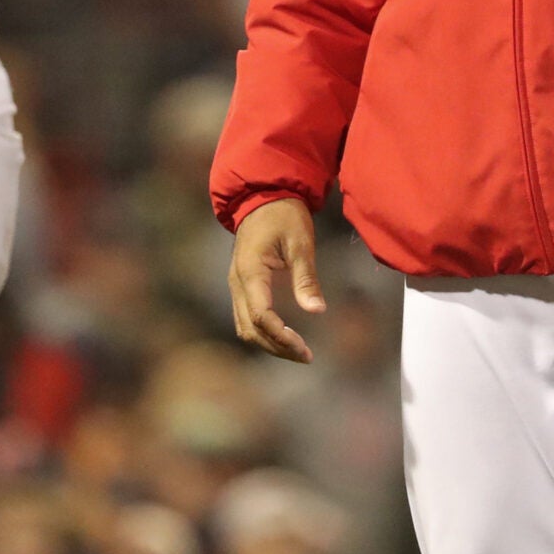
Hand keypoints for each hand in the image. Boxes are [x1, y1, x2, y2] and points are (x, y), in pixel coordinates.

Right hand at [227, 197, 322, 363]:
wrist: (262, 196)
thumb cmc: (284, 216)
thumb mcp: (301, 243)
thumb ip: (306, 278)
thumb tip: (317, 311)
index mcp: (251, 271)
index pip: (261, 316)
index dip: (281, 336)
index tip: (304, 349)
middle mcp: (237, 282)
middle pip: (250, 329)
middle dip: (277, 347)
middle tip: (306, 357)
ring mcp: (235, 285)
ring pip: (245, 327)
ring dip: (269, 344)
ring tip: (297, 352)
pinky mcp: (240, 285)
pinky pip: (245, 318)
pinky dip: (262, 333)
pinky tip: (283, 337)